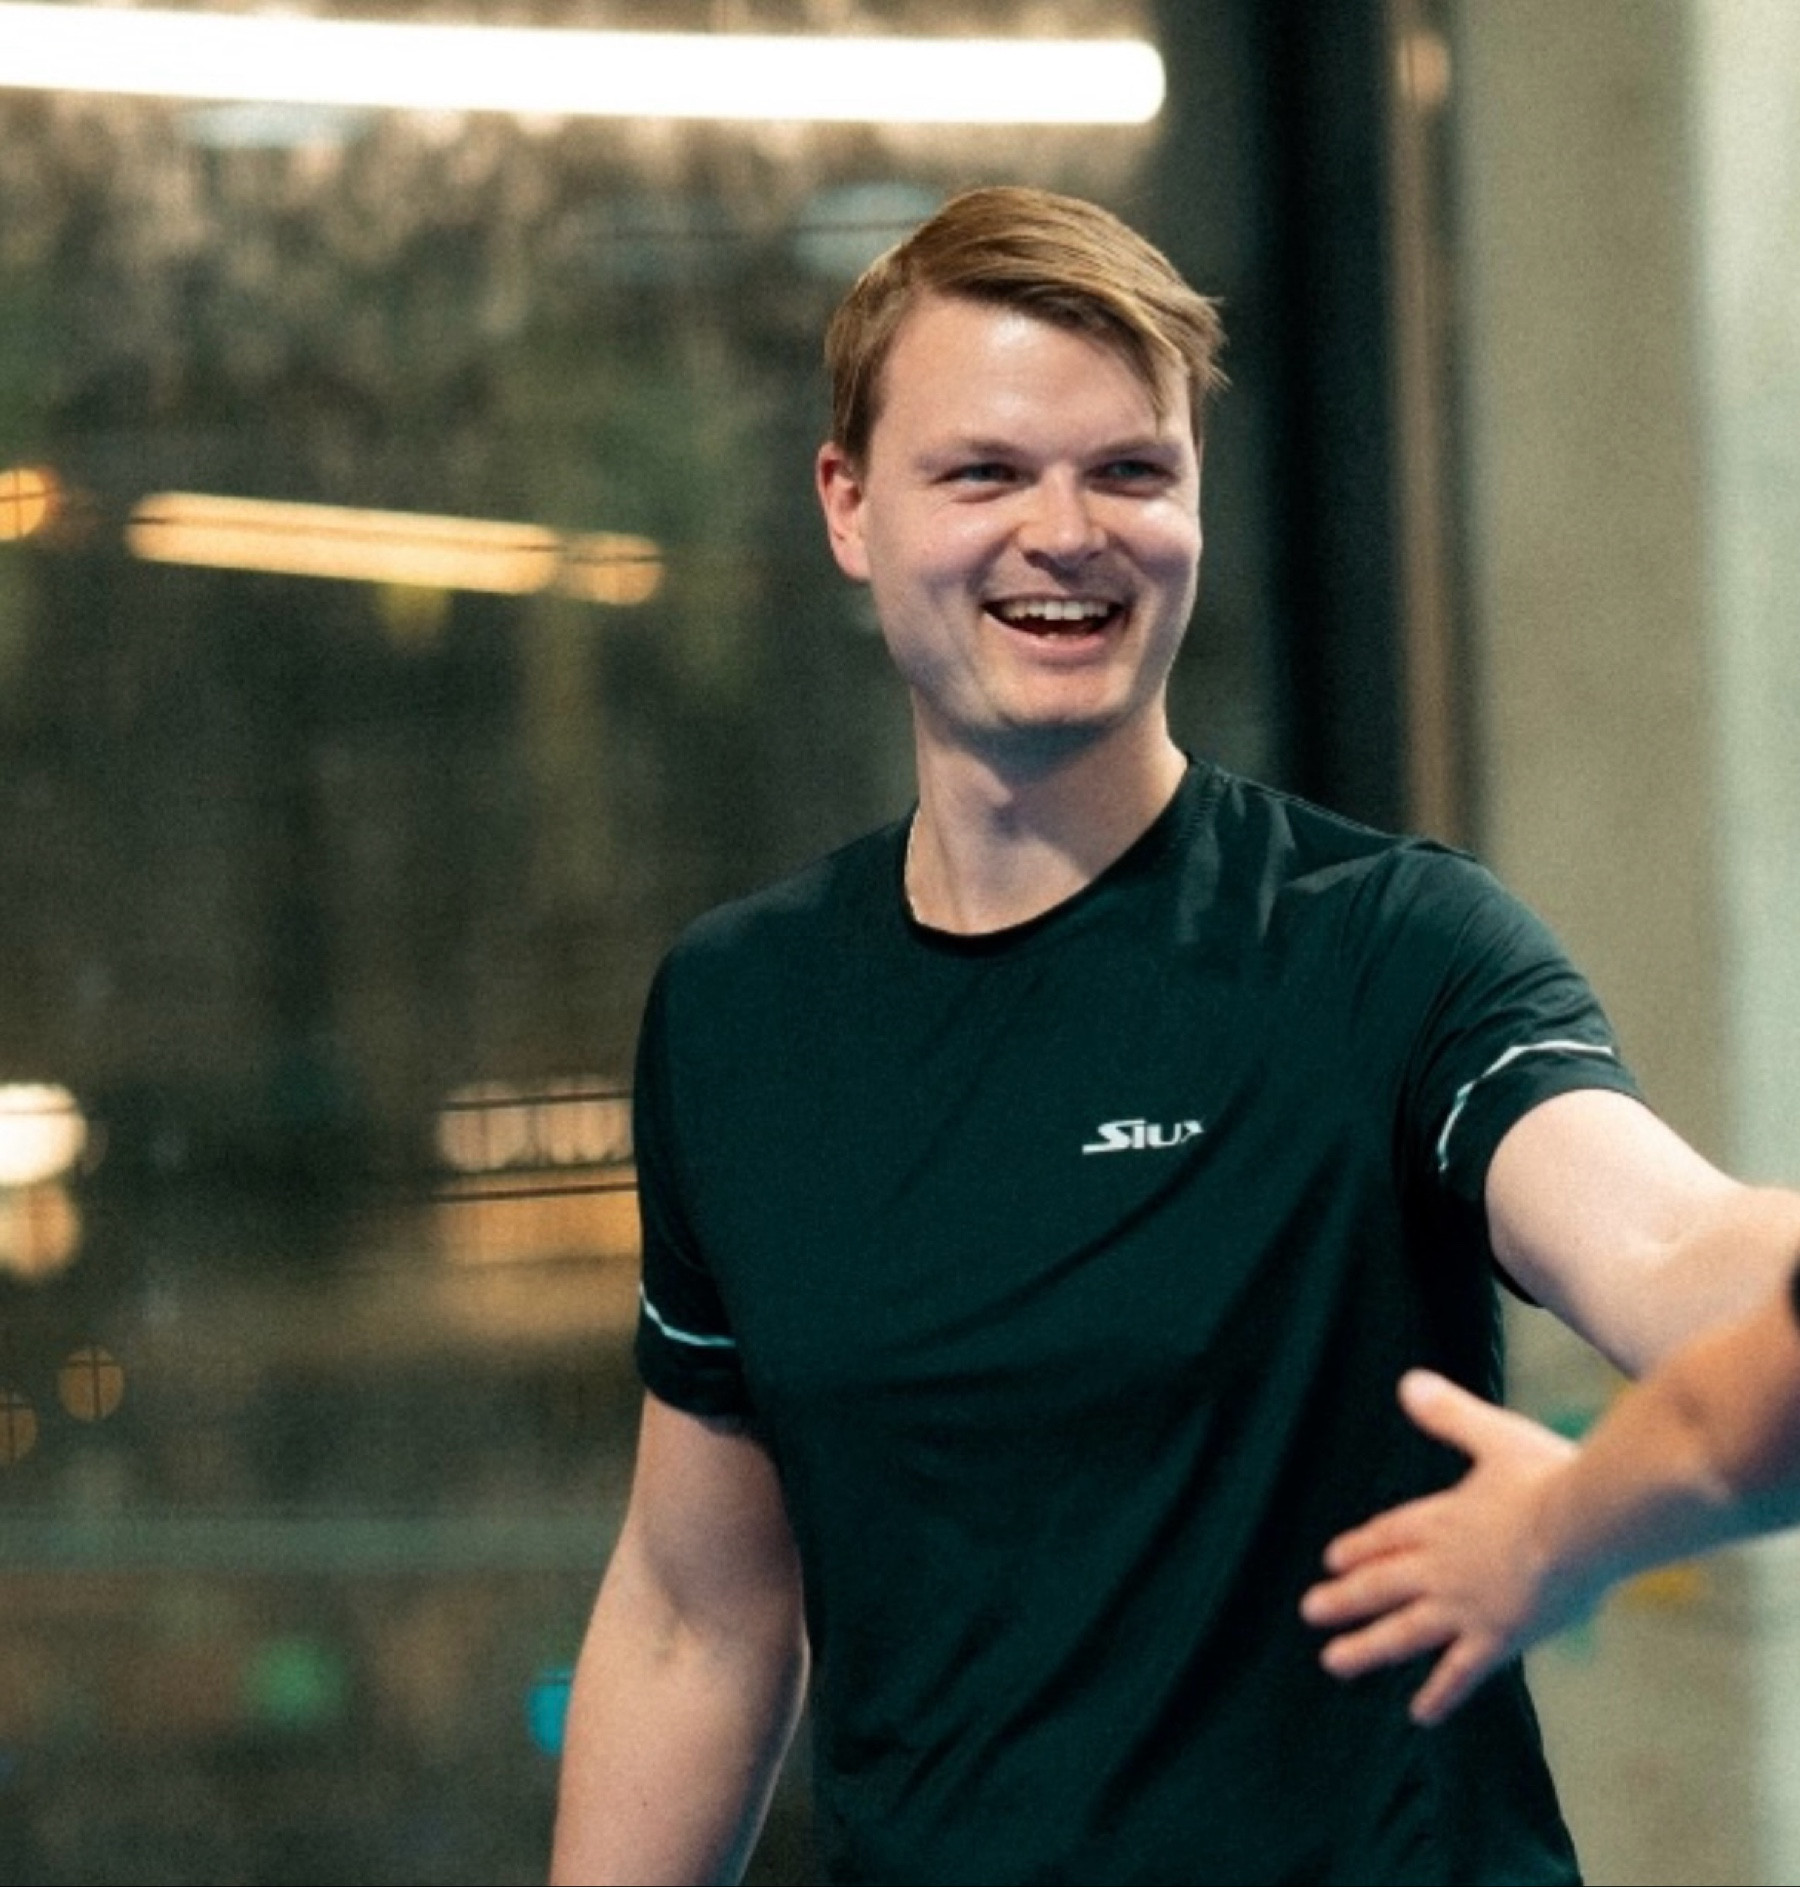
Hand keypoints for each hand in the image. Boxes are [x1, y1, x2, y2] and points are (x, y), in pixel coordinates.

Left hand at [1299, 1370, 1589, 1725]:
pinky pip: (1460, 1672)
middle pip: (1382, 1584)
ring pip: (1404, 1632)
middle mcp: (1442, 1565)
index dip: (1360, 1548)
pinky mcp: (1499, 1638)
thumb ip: (1449, 1416)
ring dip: (1367, 1648)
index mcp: (1441, 1518)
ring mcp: (1466, 1605)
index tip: (1331, 1560)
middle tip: (1309, 1612)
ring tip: (1333, 1662)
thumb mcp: (1492, 1436)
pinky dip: (1438, 1693)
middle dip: (1344, 1598)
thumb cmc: (1548, 1476)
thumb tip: (1406, 1382)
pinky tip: (1418, 1713)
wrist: (1586, 1523)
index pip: (1389, 1536)